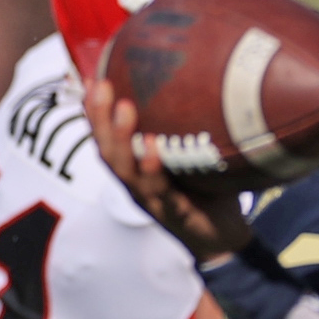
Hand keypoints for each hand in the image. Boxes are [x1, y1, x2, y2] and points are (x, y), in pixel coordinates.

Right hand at [82, 74, 250, 260]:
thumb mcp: (193, 156)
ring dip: (123, 139)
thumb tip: (198, 79)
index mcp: (136, 171)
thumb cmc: (206, 191)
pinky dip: (154, 170)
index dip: (94, 112)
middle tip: (103, 86)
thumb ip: (186, 127)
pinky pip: (161, 192)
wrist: (225, 239)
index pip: (106, 139)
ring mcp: (153, 202)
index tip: (93, 78)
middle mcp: (137, 186)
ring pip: (127, 172)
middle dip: (101, 118)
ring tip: (126, 109)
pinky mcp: (175, 215)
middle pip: (108, 152)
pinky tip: (154, 148)